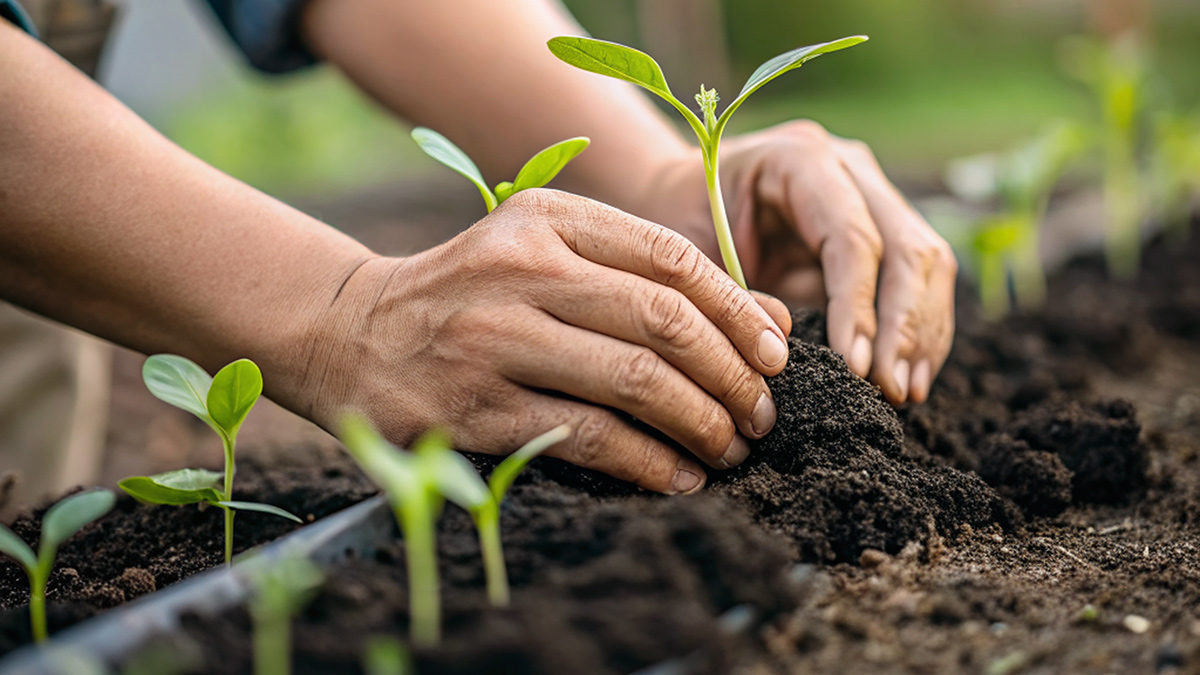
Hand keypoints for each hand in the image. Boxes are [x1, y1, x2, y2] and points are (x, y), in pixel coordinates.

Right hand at [299, 189, 791, 493]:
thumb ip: (651, 279)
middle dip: (732, 375)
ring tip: (730, 447)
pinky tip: (679, 477)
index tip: (776, 356)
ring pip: (635, 381)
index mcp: (548, 219)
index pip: (673, 258)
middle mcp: (521, 268)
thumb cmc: (472, 296)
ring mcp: (495, 339)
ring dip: (702, 422)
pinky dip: (650, 463)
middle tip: (761, 414)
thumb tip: (770, 321)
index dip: (740, 312)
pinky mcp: (476, 409)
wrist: (349, 333)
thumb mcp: (549, 257)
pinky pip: (590, 438)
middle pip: (665, 320)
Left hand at [645, 121, 956, 404]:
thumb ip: (734, 295)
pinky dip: (920, 331)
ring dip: (922, 333)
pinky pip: (920, 280)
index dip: (859, 307)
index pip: (852, 237)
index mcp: (797, 159)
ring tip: (906, 393)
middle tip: (892, 390)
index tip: (856, 367)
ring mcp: (872, 192)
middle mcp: (848, 166)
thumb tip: (783, 347)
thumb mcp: (690, 256)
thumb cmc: (678, 223)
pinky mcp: (882, 227)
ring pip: (927, 262)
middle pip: (907, 246)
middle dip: (905, 326)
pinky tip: (909, 379)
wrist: (680, 198)